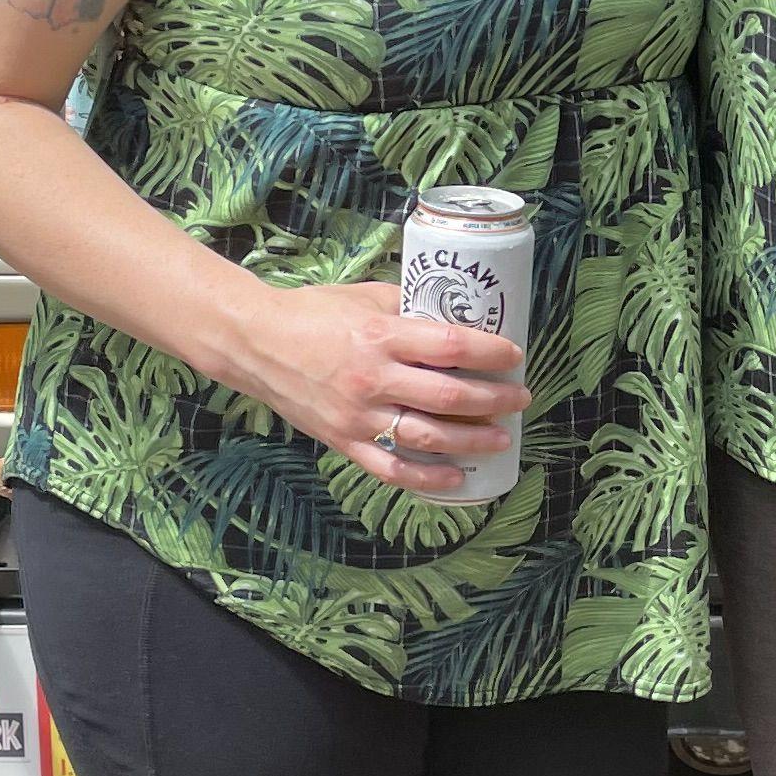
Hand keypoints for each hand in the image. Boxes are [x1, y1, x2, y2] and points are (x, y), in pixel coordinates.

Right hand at [233, 283, 529, 492]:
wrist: (256, 344)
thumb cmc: (313, 313)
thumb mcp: (367, 297)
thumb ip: (410, 310)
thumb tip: (456, 319)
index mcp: (382, 336)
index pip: (452, 347)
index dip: (491, 354)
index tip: (514, 355)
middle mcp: (374, 379)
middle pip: (450, 397)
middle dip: (495, 399)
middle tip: (520, 397)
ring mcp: (359, 416)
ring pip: (429, 437)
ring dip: (474, 439)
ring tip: (502, 436)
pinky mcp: (344, 441)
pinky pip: (393, 469)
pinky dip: (429, 477)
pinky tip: (457, 475)